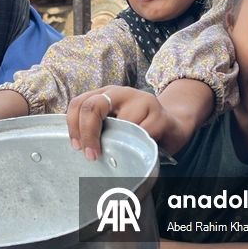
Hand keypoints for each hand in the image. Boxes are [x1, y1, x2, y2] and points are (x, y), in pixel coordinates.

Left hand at [67, 86, 181, 161]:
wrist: (172, 126)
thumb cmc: (137, 128)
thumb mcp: (113, 124)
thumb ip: (96, 128)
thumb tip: (79, 148)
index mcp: (105, 94)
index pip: (79, 103)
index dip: (74, 127)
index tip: (78, 147)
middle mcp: (121, 93)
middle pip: (93, 107)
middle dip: (88, 134)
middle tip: (91, 155)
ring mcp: (142, 101)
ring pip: (120, 124)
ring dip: (118, 143)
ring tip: (122, 153)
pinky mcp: (160, 115)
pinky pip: (142, 134)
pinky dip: (138, 146)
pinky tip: (140, 149)